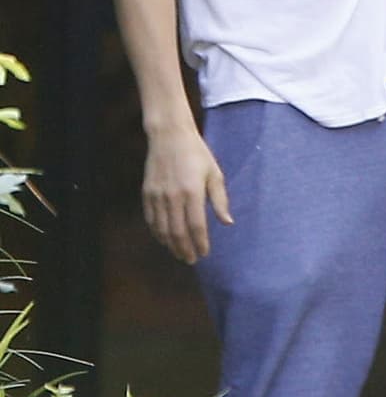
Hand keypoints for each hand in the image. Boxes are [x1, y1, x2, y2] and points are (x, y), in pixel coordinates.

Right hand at [141, 125, 232, 263]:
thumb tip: (227, 223)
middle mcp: (173, 196)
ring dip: (171, 244)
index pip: (196, 226)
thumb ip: (220, 200)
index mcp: (193, 192)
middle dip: (185, 249)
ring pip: (162, 228)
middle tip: (191, 260)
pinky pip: (150, 219)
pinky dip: (157, 232)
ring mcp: (157, 195)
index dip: (200, 243)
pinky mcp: (147, 193)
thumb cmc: (197, 154)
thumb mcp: (215, 174)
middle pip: (178, 232)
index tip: (204, 253)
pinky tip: (164, 239)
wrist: (169, 136)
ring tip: (179, 254)